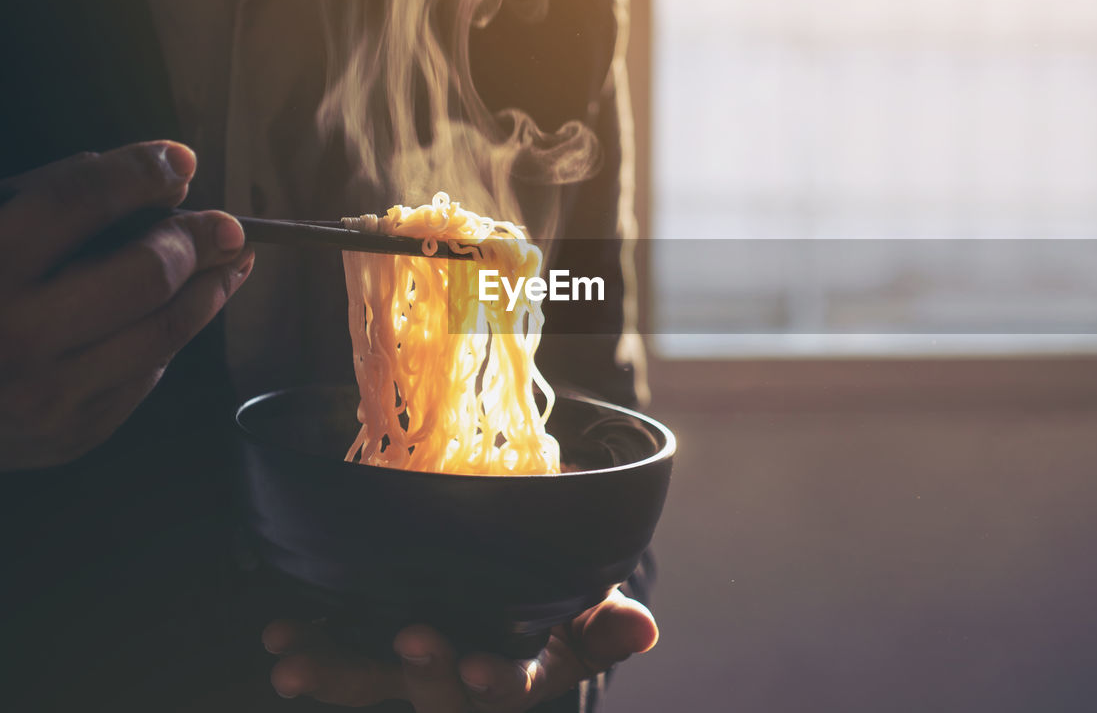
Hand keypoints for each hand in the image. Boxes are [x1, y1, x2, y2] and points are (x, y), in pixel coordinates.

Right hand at [0, 142, 253, 469]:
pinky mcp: (70, 434)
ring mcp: (47, 393)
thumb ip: (52, 198)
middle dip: (198, 239)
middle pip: (146, 272)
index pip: (81, 199)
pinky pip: (146, 374)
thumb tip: (159, 184)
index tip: (180, 161)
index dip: (141, 172)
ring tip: (232, 261)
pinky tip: (179, 312)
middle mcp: (14, 333)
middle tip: (227, 225)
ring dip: (213, 288)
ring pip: (166, 330)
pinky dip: (169, 336)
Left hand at [263, 588, 658, 711]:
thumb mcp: (595, 609)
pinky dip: (312, 638)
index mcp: (521, 672)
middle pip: (435, 692)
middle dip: (417, 673)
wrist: (520, 573)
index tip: (476, 668)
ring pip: (374, 679)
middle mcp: (461, 675)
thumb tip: (644, 630)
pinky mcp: (376, 635)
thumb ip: (611, 623)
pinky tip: (281, 634)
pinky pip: (339, 644)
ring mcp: (412, 661)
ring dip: (336, 672)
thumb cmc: (564, 594)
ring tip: (295, 662)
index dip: (492, 681)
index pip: (509, 685)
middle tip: (406, 637)